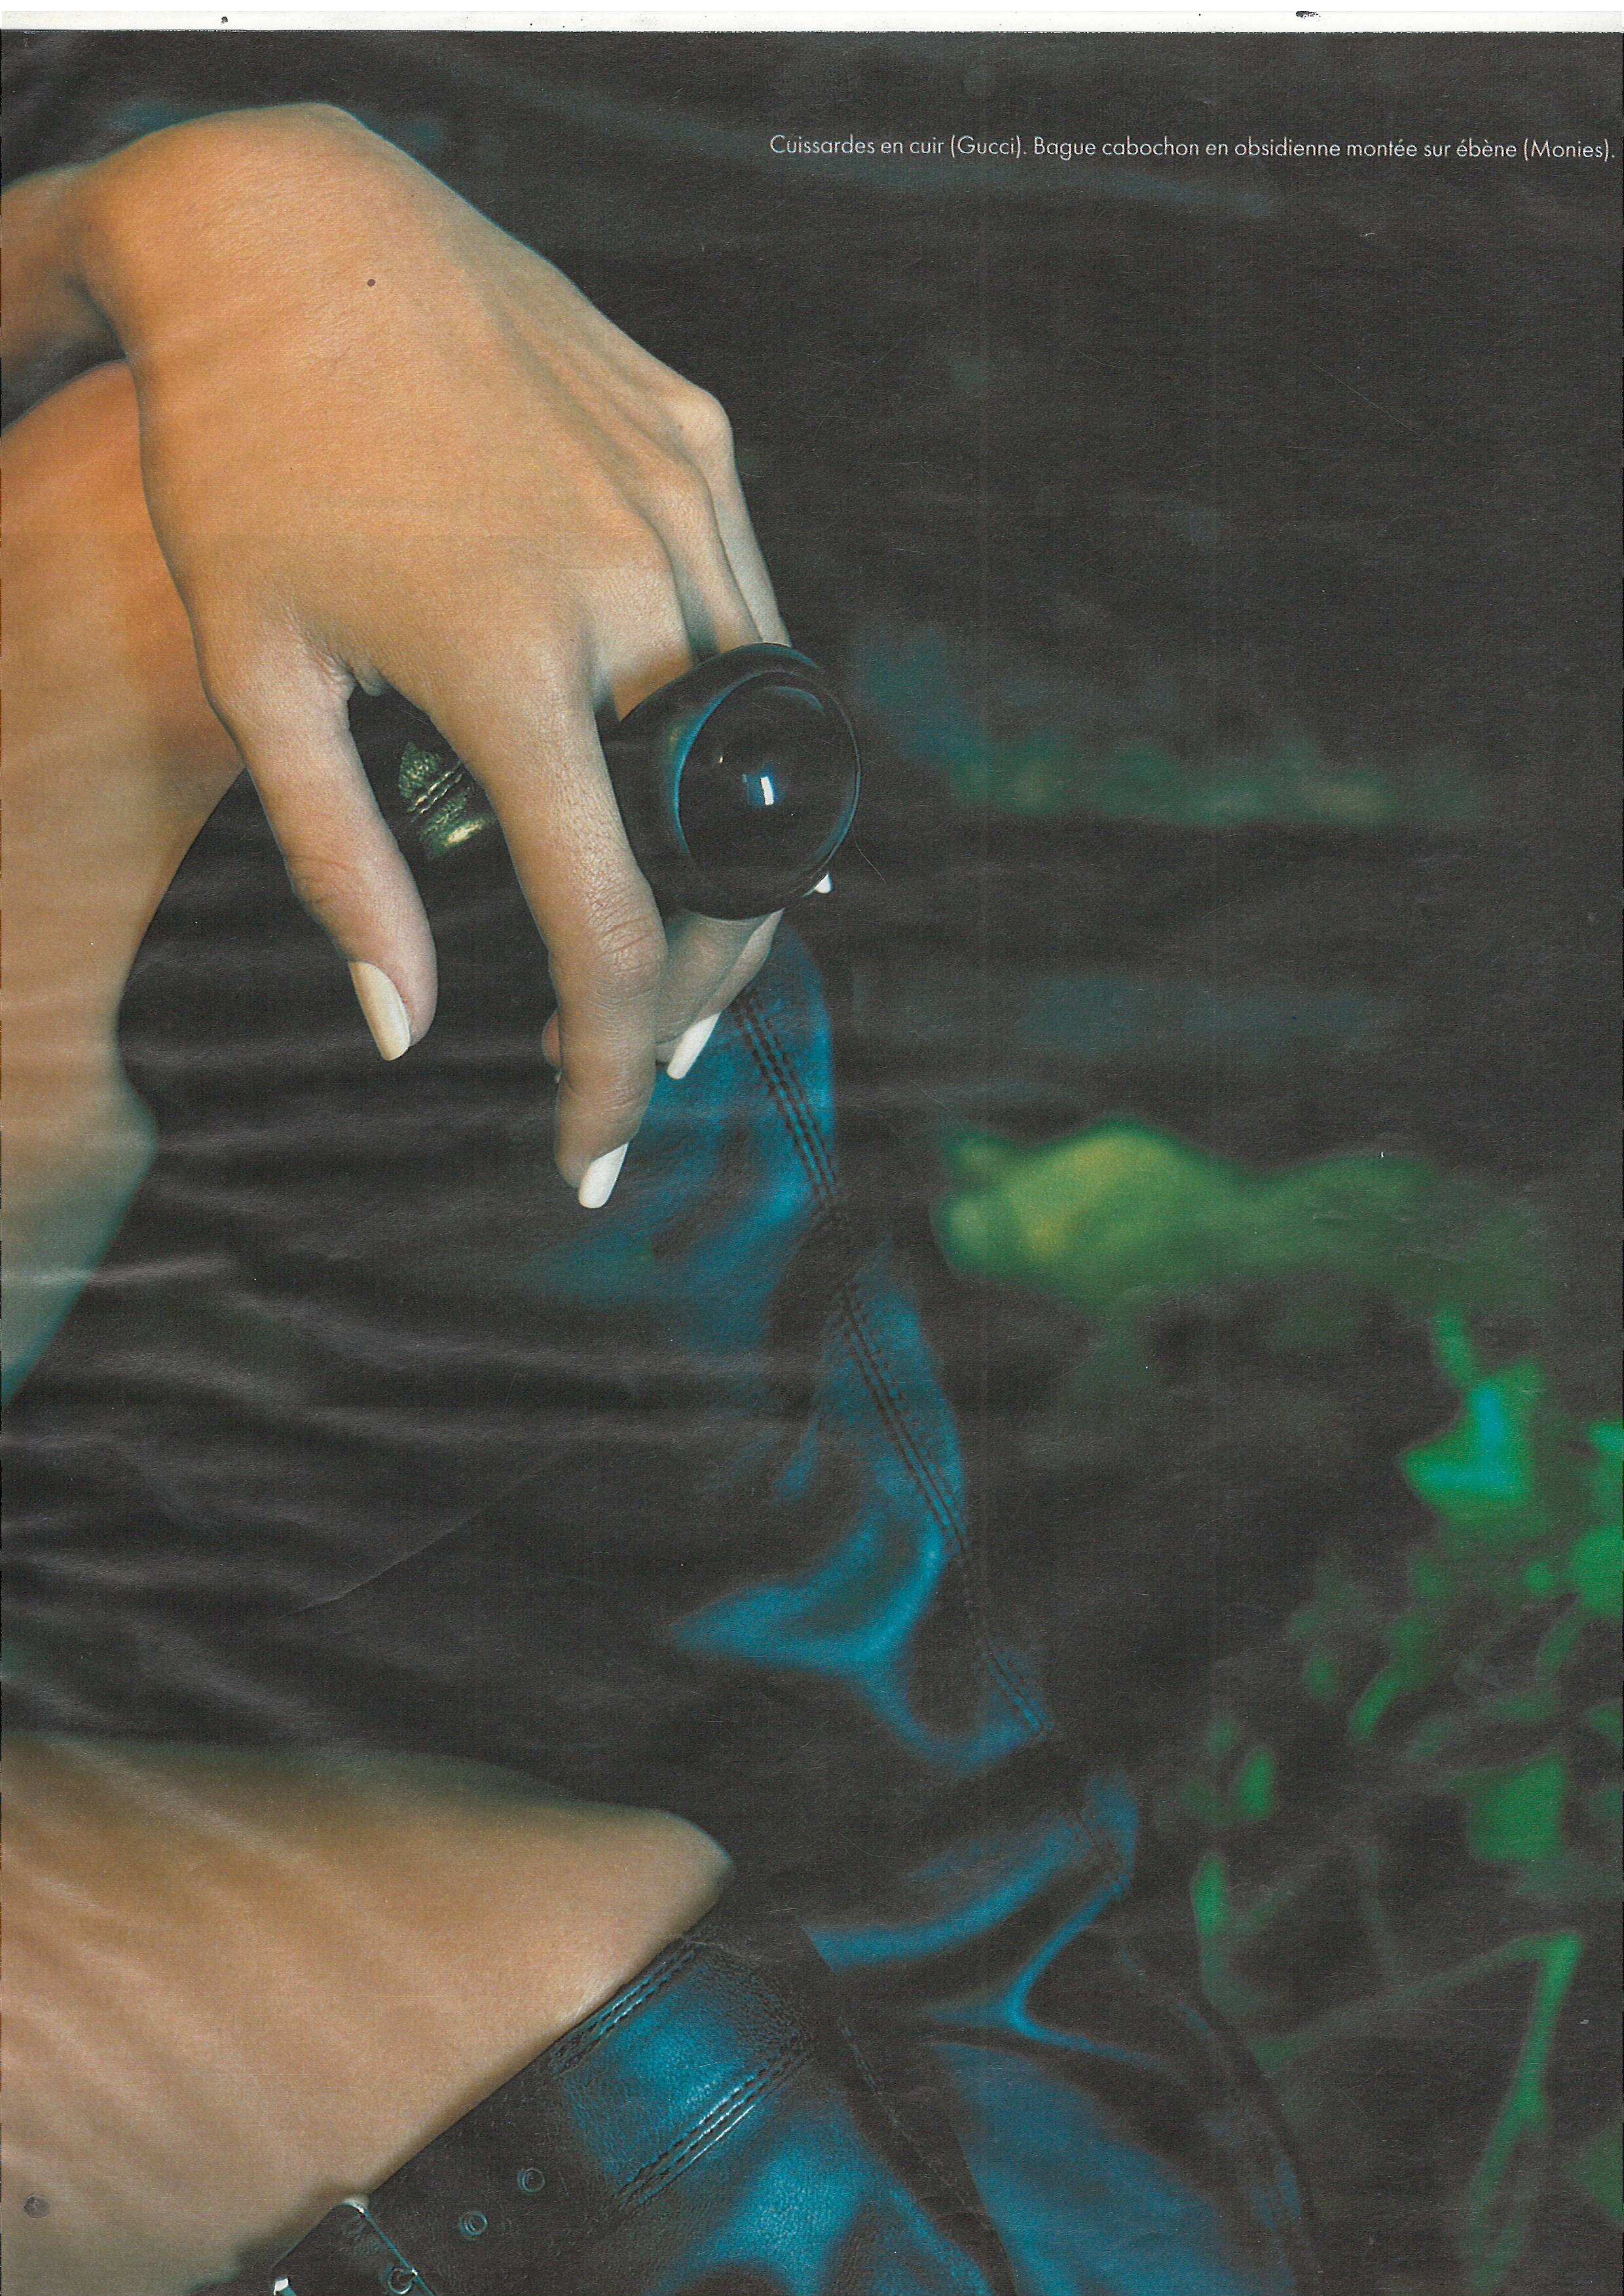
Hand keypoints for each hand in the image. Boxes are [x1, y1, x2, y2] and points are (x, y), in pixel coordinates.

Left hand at [7, 104, 786, 1199]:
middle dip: (691, 989)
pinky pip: (755, 622)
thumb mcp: (258, 676)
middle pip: (726, 865)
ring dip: (733, 870)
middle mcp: (631, 586)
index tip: (593, 1152)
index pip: (611, 931)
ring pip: (770, 751)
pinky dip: (733, 726)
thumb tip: (405, 1033)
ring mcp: (685, 503)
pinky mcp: (704, 443)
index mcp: (511, 662)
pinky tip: (680, 764)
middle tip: (636, 1045)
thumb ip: (340, 867)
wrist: (288, 226)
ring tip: (673, 935)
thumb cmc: (239, 456)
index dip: (612, 1071)